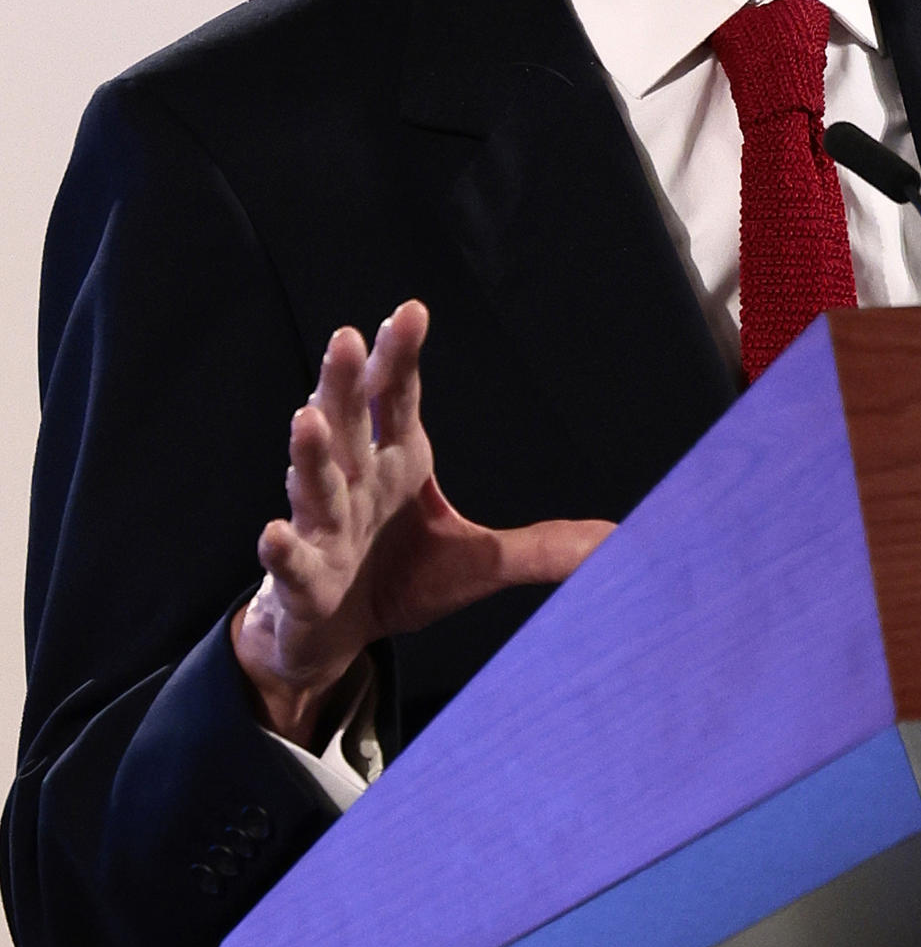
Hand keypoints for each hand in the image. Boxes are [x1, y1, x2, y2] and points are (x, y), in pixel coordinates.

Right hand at [232, 300, 612, 745]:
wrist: (335, 635)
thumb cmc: (401, 576)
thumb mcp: (480, 561)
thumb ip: (542, 547)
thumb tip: (618, 541)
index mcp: (397, 462)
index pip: (397, 399)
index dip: (400, 356)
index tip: (411, 311)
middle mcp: (356, 483)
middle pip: (349, 424)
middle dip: (345, 382)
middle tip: (344, 337)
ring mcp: (325, 529)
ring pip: (316, 484)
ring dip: (308, 454)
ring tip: (305, 419)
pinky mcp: (304, 579)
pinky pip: (292, 561)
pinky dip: (283, 549)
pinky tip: (275, 532)